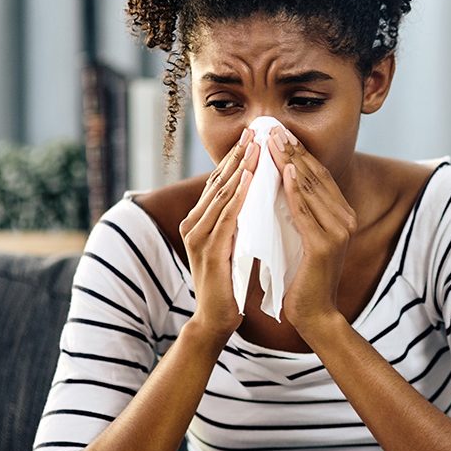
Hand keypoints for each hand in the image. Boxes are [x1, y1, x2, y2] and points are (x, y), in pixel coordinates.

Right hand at [179, 127, 260, 341]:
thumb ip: (237, 223)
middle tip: (256, 131)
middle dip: (238, 155)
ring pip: (221, 194)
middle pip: (218, 182)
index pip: (220, 183)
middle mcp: (194, 224)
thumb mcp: (234, 245)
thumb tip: (255, 199)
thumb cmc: (229, 284)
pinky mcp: (209, 251)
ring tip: (257, 147)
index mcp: (199, 221)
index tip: (254, 137)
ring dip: (240, 169)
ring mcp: (198, 236)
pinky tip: (251, 180)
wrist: (217, 320)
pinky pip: (226, 217)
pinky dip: (239, 196)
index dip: (236, 158)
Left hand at [267, 126, 357, 334]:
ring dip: (290, 162)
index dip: (299, 152)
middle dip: (293, 150)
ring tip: (272, 142)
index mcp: (340, 215)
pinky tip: (285, 173)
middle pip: (316, 176)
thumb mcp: (300, 236)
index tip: (278, 132)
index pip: (318, 176)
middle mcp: (344, 219)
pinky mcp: (325, 245)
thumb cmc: (302, 277)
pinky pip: (306, 212)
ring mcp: (338, 232)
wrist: (313, 313)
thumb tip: (280, 181)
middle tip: (272, 127)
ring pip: (311, 189)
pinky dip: (295, 191)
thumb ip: (298, 211)